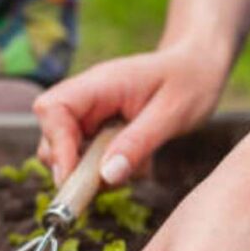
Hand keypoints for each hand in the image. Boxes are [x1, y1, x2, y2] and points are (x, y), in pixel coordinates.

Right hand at [33, 43, 228, 185]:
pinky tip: (137, 163)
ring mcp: (90, 115)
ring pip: (67, 153)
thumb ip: (138, 143)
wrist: (199, 67)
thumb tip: (106, 176)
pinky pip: (88, 159)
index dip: (56, 146)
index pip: (53, 110)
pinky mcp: (99, 131)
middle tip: (106, 183)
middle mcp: (86, 98)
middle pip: (50, 136)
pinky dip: (107, 171)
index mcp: (99, 84)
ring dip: (93, 173)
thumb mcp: (172, 113)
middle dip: (72, 166)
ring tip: (134, 167)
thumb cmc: (190, 80)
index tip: (72, 177)